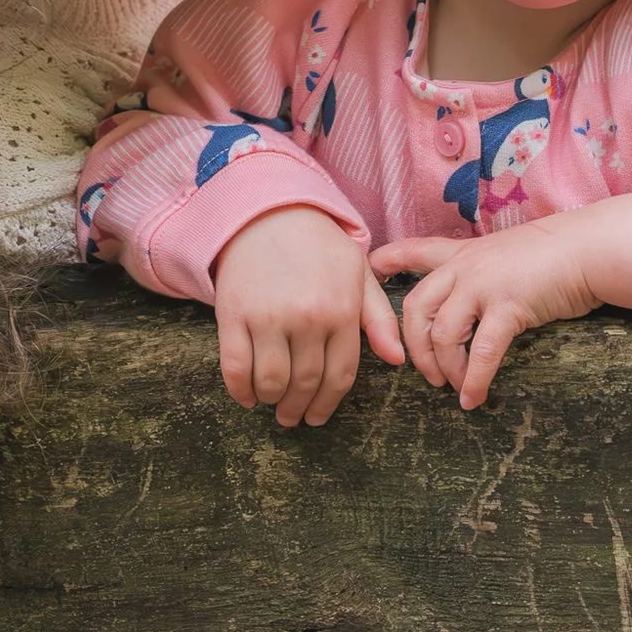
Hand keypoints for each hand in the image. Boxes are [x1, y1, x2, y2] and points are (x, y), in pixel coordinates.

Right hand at [213, 206, 404, 426]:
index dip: (329, 403)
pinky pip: (235, 367)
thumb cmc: (318, 245)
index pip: (340, 374)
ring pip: (271, 381)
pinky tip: (246, 397)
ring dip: (272, 402)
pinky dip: (240, 390)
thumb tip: (397, 359)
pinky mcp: (234, 314)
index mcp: (341, 310)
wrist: (267, 212)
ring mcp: (268, 317)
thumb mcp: (358, 274)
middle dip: (299, 409)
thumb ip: (379, 318)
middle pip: (305, 383)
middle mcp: (307, 317)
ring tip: (272, 405)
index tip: (319, 416)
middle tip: (294, 418)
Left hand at [370, 223, 603, 410]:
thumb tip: (473, 303)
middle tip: (427, 374)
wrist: (589, 249)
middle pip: (415, 307)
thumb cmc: (555, 255)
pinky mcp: (508, 306)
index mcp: (464, 253)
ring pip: (442, 334)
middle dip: (414, 347)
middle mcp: (466, 267)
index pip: (416, 251)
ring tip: (455, 389)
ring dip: (445, 369)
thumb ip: (483, 271)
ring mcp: (484, 285)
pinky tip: (474, 398)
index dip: (389, 260)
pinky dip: (473, 380)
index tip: (370, 268)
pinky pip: (481, 351)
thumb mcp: (506, 254)